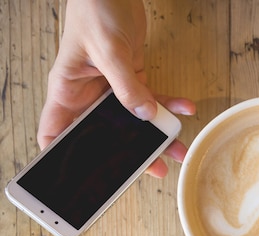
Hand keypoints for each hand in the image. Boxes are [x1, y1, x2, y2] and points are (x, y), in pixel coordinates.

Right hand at [38, 0, 194, 177]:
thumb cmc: (95, 8)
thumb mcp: (109, 50)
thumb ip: (127, 86)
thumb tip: (144, 116)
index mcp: (67, 91)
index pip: (57, 133)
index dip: (64, 157)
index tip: (85, 178)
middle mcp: (88, 95)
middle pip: (106, 134)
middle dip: (129, 153)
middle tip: (153, 169)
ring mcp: (112, 89)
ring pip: (134, 122)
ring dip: (157, 134)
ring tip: (178, 148)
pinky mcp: (132, 79)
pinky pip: (152, 99)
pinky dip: (169, 105)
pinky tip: (185, 107)